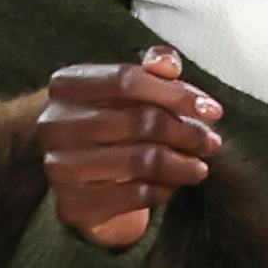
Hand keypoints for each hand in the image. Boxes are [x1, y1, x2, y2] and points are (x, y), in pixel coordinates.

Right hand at [36, 46, 221, 250]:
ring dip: (181, 165)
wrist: (77, 179)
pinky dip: (162, 191)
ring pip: (140, 160)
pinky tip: (172, 187)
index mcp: (66, 85)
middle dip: (186, 133)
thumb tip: (168, 63)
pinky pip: (133, 196)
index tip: (212, 110)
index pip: (127, 80)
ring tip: (200, 168)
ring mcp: (59, 166)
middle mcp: (55, 123)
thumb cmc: (110, 125)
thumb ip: (151, 71)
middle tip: (212, 143)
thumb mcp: (128, 91)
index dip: (175, 93)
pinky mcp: (72, 204)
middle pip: (139, 121)